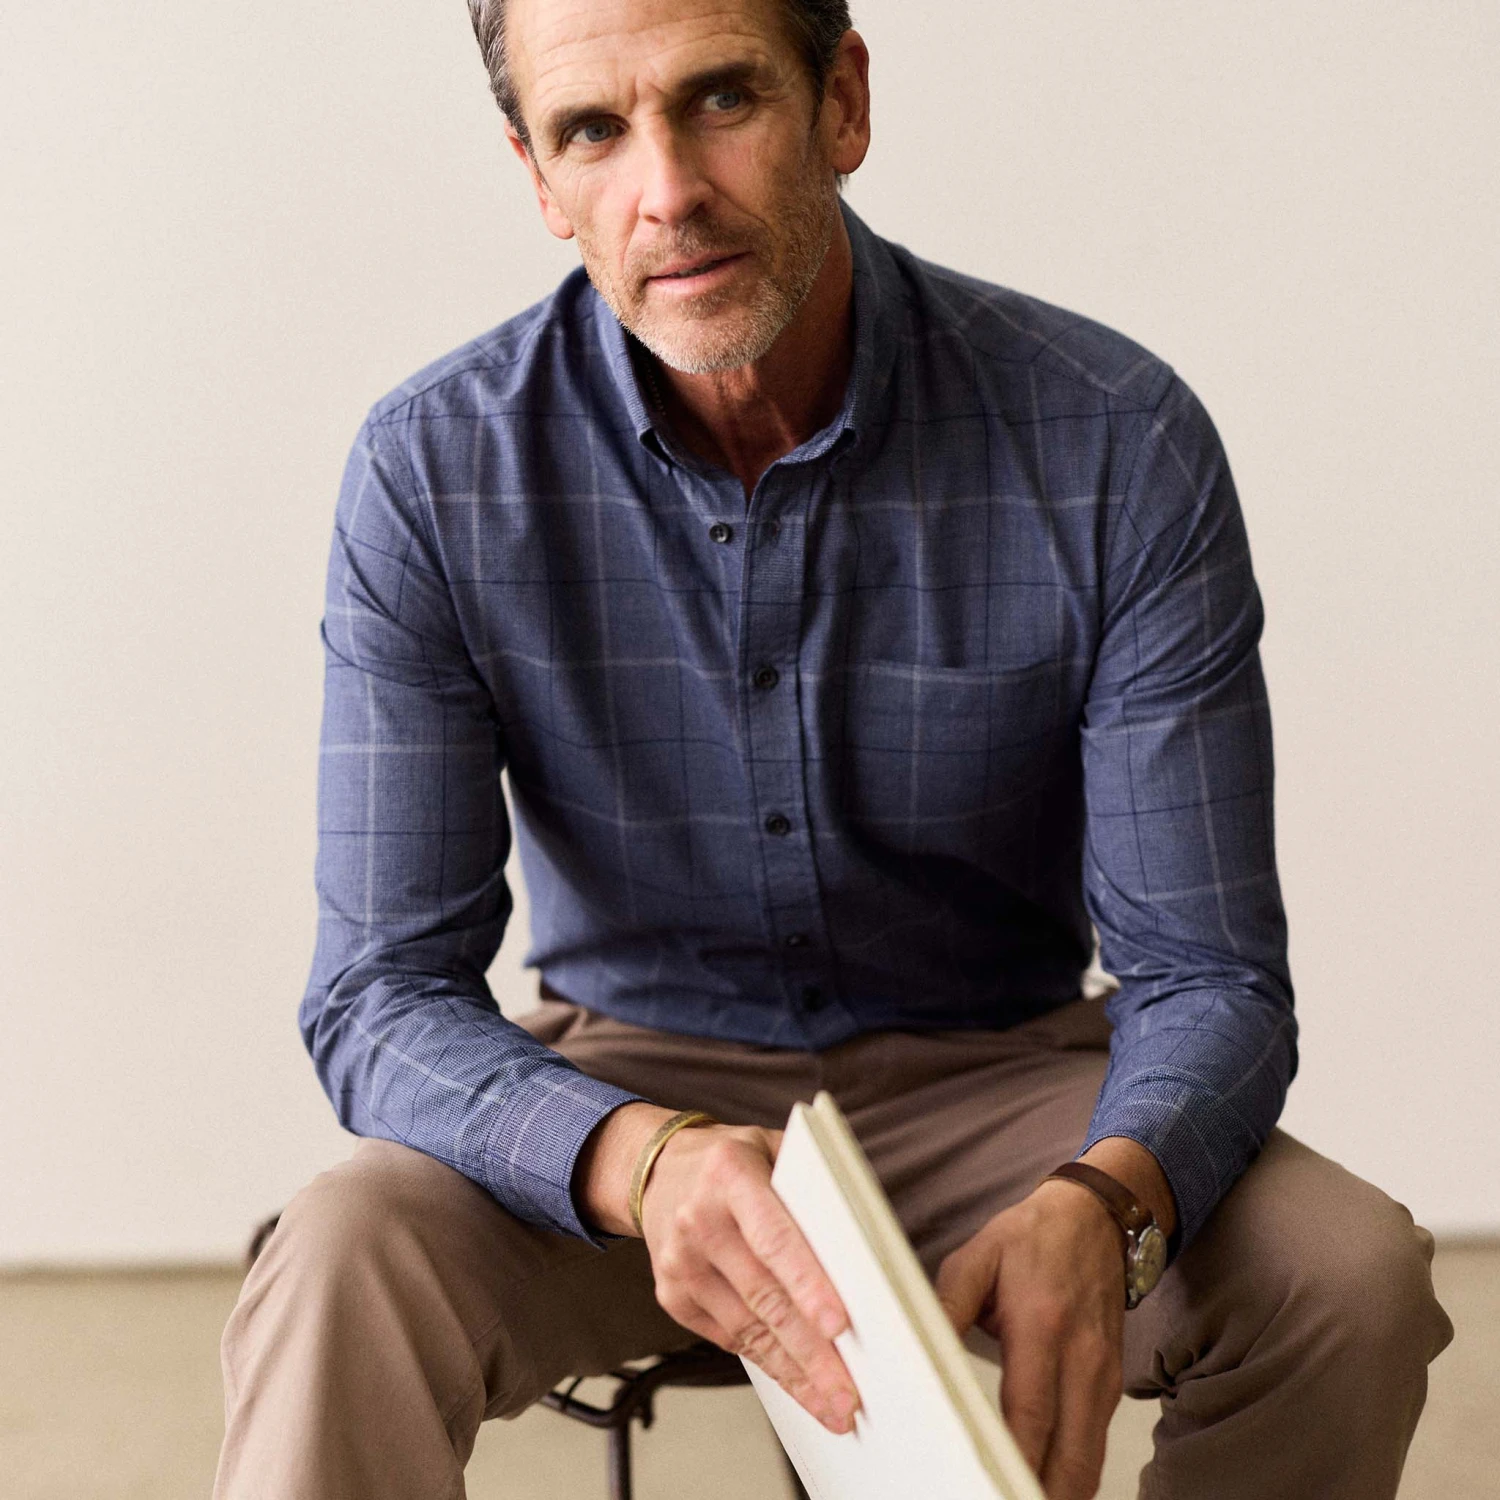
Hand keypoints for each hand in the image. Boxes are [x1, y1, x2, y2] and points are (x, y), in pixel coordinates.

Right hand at [576, 1104, 858, 1433]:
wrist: (661, 1171)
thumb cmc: (733, 1161)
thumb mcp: (772, 1148)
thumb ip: (811, 1188)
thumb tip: (862, 1249)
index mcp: (729, 1175)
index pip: (774, 1236)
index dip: (807, 1283)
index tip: (839, 1324)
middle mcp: (699, 1219)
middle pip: (765, 1296)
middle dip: (811, 1351)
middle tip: (849, 1392)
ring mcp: (682, 1262)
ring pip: (748, 1329)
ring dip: (795, 1372)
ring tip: (832, 1403)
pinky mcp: (673, 1295)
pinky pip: (730, 1338)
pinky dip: (769, 1363)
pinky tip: (798, 1382)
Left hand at [935, 1181, 1125, 1499]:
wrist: (1094, 1217)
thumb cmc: (1032, 1237)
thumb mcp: (976, 1257)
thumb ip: (947, 1305)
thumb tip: (920, 1347)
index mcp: (1041, 1324)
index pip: (1031, 1411)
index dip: (1016, 1459)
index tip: (991, 1484)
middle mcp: (1081, 1357)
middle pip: (1071, 1454)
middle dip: (1042, 1492)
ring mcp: (1103, 1375)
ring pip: (1090, 1459)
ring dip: (1061, 1490)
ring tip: (1020, 1499)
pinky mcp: (1111, 1383)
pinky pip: (1095, 1443)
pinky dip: (1074, 1473)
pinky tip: (1046, 1485)